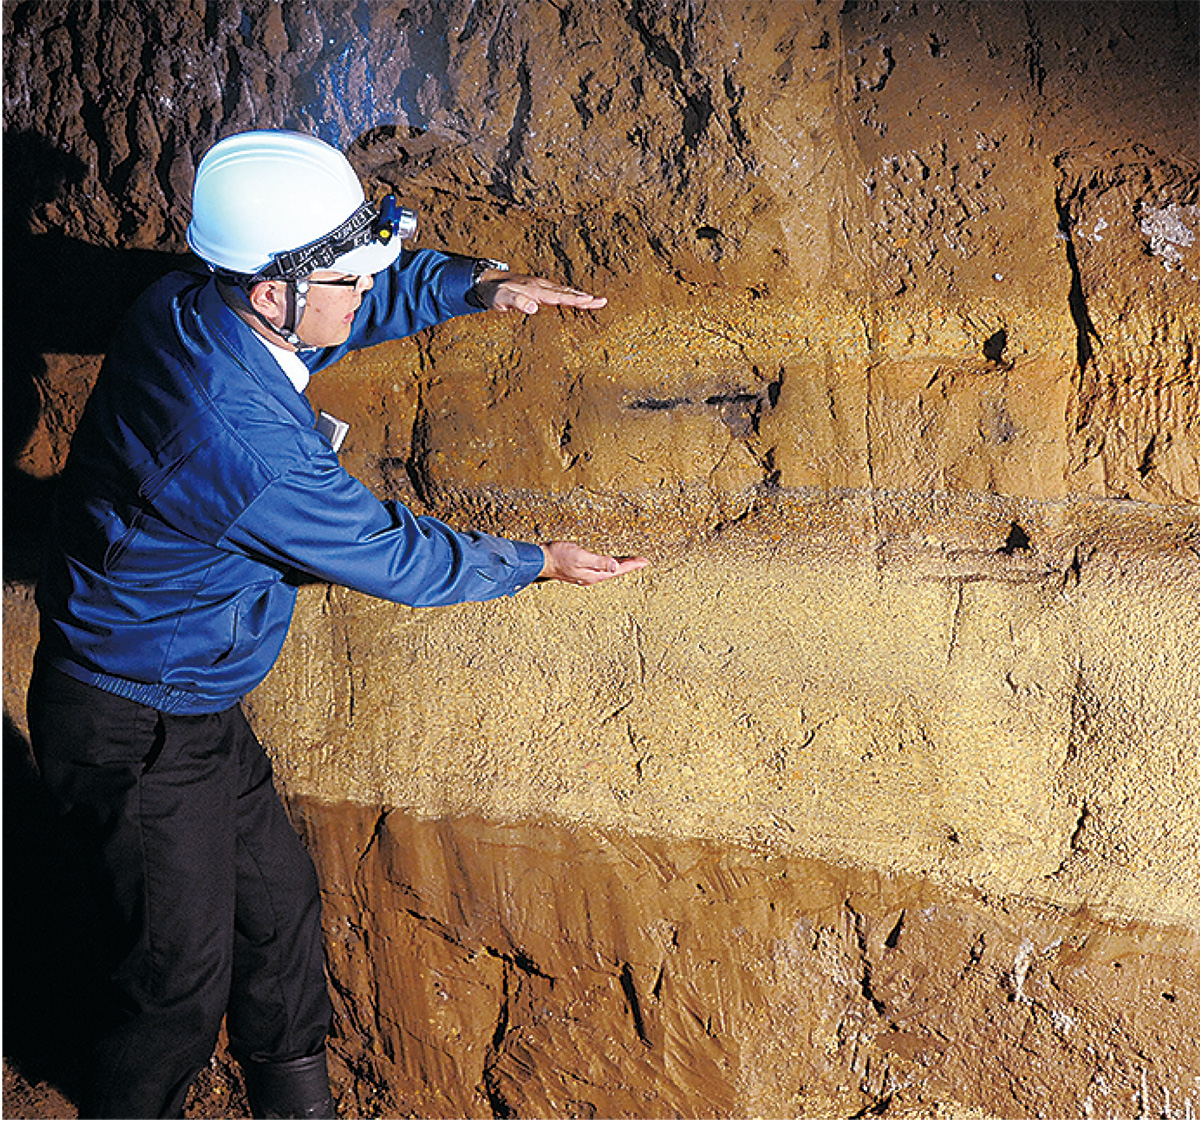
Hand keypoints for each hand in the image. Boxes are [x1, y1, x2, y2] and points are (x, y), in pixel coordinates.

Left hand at [475, 271, 606, 314]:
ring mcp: (541, 287)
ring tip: (597, 301)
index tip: (590, 301)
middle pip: (567, 292)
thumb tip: (533, 308)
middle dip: (585, 298)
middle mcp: (541, 286)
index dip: (574, 299)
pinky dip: (571, 296)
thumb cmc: (494, 293)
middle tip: (603, 301)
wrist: (486, 282)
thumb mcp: (501, 299)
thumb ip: (516, 302)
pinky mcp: (539, 290)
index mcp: (535, 290)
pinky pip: (559, 293)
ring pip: (565, 291)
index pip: (558, 296)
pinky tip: (578, 300)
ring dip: (581, 296)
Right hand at [539, 541, 649, 585]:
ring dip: (621, 565)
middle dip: (630, 565)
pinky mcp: (581, 569)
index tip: (645, 561)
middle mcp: (591, 577)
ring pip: (609, 570)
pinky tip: (610, 561)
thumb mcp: (580, 557)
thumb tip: (615, 566)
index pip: (619, 569)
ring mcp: (586, 574)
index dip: (633, 565)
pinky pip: (601, 567)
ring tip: (631, 561)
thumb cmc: (558, 557)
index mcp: (594, 575)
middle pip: (616, 571)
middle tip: (643, 561)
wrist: (541, 559)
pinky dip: (609, 563)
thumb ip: (599, 562)